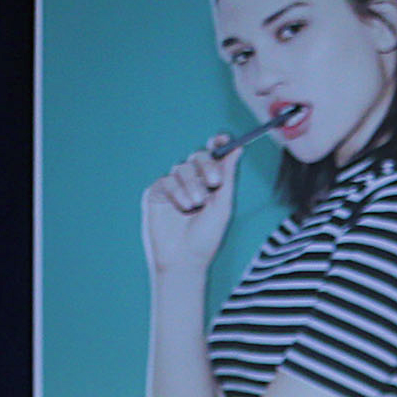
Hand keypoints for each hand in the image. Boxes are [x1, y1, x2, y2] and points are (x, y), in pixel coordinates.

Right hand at [142, 146, 239, 276]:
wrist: (184, 258)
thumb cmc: (208, 237)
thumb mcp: (223, 206)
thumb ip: (228, 177)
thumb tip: (239, 148)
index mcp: (213, 185)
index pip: (215, 157)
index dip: (218, 144)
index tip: (223, 138)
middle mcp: (194, 182)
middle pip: (198, 157)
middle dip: (207, 166)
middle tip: (215, 183)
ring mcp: (174, 185)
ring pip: (182, 168)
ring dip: (193, 185)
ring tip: (196, 206)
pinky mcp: (157, 191)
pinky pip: (167, 179)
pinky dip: (177, 191)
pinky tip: (182, 207)